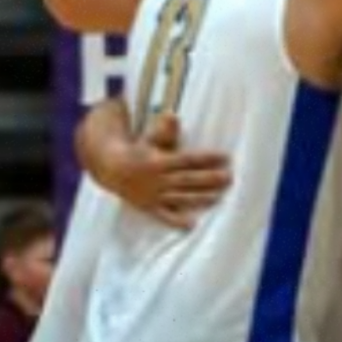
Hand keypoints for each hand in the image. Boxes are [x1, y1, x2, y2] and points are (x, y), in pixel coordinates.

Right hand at [93, 113, 232, 228]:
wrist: (111, 169)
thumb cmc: (138, 152)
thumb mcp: (150, 139)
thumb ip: (164, 130)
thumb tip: (172, 116)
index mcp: (160, 161)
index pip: (188, 160)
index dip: (207, 158)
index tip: (226, 157)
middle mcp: (158, 179)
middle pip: (188, 180)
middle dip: (210, 179)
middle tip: (230, 178)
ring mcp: (155, 195)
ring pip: (181, 198)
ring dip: (201, 198)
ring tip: (220, 197)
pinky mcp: (150, 208)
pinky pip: (164, 217)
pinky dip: (176, 222)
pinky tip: (192, 225)